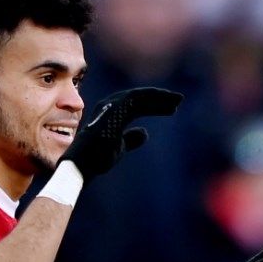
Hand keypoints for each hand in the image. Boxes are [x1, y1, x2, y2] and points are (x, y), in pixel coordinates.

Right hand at [63, 86, 183, 180]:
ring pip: (140, 96)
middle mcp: (110, 106)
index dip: (154, 106)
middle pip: (140, 98)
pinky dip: (153, 99)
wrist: (83, 164)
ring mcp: (111, 106)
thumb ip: (131, 139)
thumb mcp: (120, 147)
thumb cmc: (98, 158)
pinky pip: (137, 99)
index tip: (171, 109)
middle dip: (160, 98)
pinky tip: (168, 104)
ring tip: (177, 100)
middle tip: (179, 100)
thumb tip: (144, 132)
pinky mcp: (115, 110)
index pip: (136, 105)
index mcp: (112, 114)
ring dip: (160, 97)